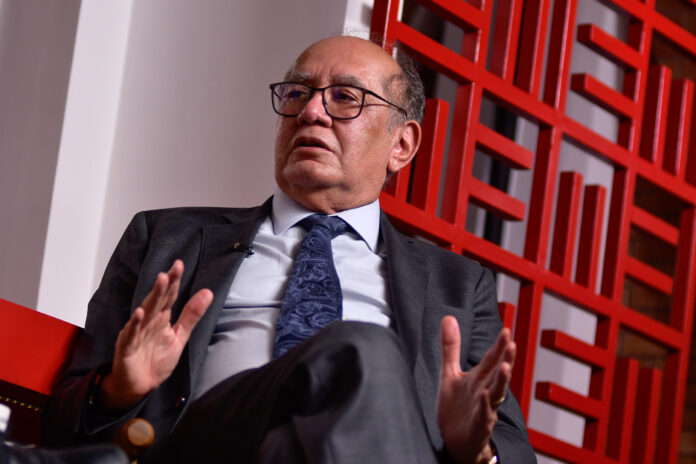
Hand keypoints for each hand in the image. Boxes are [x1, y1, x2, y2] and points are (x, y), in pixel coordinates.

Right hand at [99, 260, 212, 408]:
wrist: (139, 387)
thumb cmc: (156, 360)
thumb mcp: (179, 337)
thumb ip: (191, 315)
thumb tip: (208, 292)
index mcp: (161, 318)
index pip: (169, 296)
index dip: (174, 281)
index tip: (179, 264)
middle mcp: (148, 322)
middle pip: (157, 300)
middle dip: (165, 284)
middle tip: (173, 269)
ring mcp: (136, 334)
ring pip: (145, 312)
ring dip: (153, 297)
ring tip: (161, 281)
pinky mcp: (126, 348)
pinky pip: (130, 334)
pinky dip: (134, 324)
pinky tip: (139, 313)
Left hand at [437, 316, 514, 463]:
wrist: (455, 441)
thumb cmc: (456, 408)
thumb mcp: (450, 373)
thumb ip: (451, 347)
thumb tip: (448, 317)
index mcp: (479, 378)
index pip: (491, 359)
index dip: (499, 345)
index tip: (506, 330)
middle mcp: (484, 390)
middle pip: (497, 372)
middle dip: (506, 358)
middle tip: (512, 343)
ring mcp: (483, 407)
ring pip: (496, 392)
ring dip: (501, 380)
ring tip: (506, 367)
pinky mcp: (479, 424)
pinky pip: (484, 414)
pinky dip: (485, 405)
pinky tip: (485, 394)